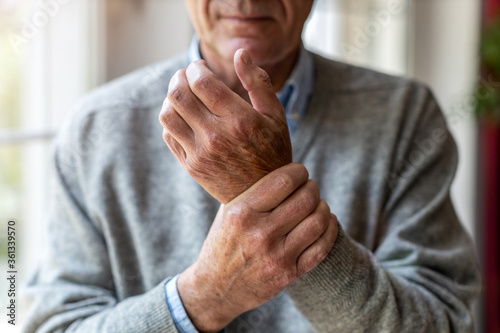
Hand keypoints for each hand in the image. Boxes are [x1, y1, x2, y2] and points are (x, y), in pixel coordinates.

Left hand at [159, 49, 291, 203]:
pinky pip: (168, 135)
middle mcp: (217, 137)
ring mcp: (201, 153)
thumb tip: (241, 53)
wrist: (263, 197)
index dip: (196, 68)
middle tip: (186, 76)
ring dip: (171, 98)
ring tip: (182, 94)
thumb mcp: (275, 116)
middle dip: (179, 78)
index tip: (200, 67)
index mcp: (240, 121)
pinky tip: (184, 116)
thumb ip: (258, 82)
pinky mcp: (191, 166)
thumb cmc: (272, 151)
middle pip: (179, 95)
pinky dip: (171, 119)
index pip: (202, 82)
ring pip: (168, 114)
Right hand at [177, 163, 338, 331]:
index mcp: (241, 213)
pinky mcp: (289, 274)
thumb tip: (284, 167)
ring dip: (323, 207)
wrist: (215, 288)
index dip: (298, 171)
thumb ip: (253, 191)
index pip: (283, 181)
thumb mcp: (227, 212)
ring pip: (318, 221)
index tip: (299, 171)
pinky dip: (330, 229)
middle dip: (313, 187)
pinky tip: (326, 221)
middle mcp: (260, 234)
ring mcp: (276, 256)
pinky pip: (322, 247)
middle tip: (309, 187)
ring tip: (317, 204)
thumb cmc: (223, 242)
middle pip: (305, 199)